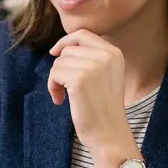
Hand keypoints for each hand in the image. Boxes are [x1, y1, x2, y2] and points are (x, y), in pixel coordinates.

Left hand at [48, 31, 134, 167]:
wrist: (109, 133)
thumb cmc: (103, 108)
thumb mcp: (105, 75)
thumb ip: (91, 57)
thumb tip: (60, 47)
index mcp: (114, 53)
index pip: (83, 34)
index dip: (65, 42)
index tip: (55, 53)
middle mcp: (106, 56)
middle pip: (68, 50)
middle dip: (60, 67)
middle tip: (64, 87)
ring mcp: (93, 66)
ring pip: (59, 62)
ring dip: (56, 79)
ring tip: (64, 95)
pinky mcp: (79, 79)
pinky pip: (55, 74)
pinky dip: (52, 87)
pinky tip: (61, 100)